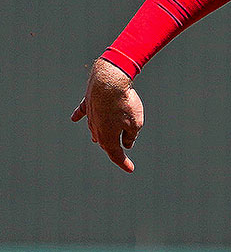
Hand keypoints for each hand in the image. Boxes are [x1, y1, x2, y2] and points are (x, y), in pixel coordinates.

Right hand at [72, 58, 143, 172]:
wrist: (109, 82)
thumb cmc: (124, 104)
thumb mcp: (135, 123)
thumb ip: (131, 136)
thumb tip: (126, 144)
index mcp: (108, 138)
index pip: (116, 155)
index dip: (124, 163)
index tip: (130, 169)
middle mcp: (96, 130)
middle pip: (105, 142)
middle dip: (113, 148)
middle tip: (121, 154)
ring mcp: (91, 116)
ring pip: (95, 129)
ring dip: (100, 135)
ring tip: (100, 142)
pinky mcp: (88, 102)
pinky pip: (83, 111)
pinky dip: (80, 115)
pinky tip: (74, 118)